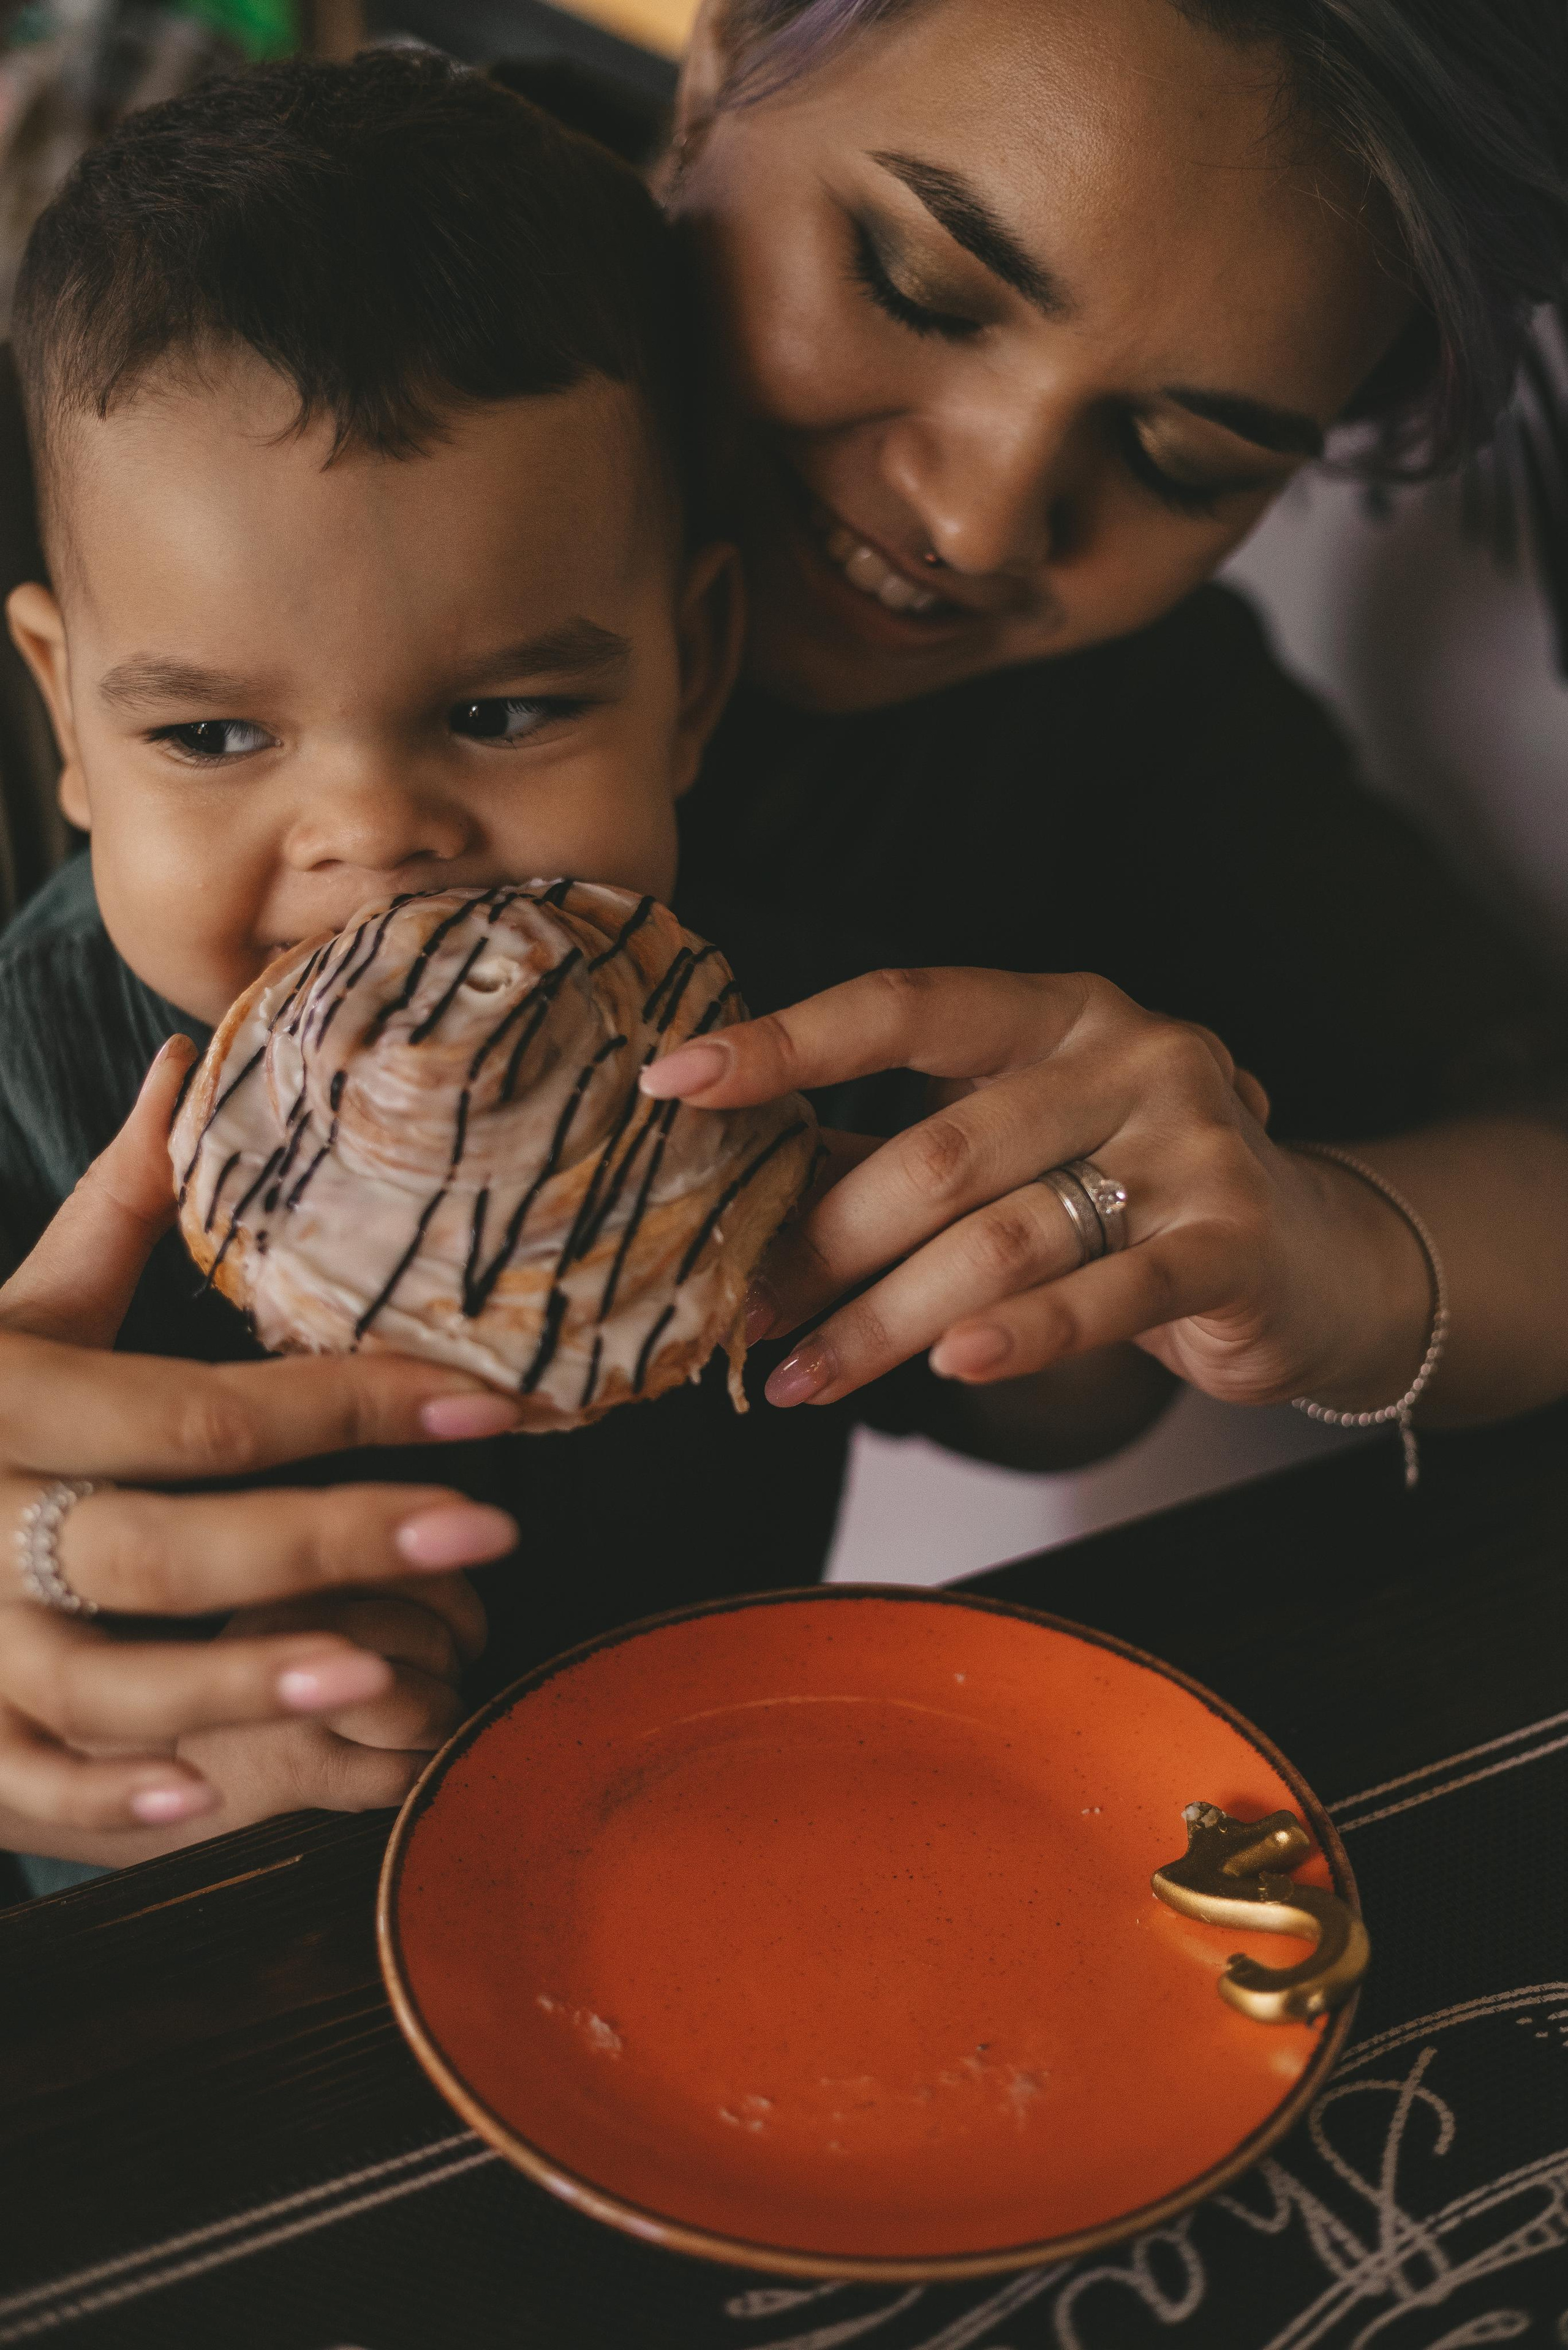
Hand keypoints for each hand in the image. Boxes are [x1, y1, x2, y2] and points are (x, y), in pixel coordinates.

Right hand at [0, 1035, 521, 1855]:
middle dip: (336, 1538)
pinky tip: (201, 1795)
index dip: (355, 1405)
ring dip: (237, 1679)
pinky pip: (9, 1779)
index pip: (205, 1410)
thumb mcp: (13, 1311)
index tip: (490, 1404)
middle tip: (487, 1528)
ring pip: (96, 1675)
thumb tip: (185, 1072)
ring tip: (378, 1670)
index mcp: (6, 1396)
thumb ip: (111, 1211)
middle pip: (170, 1540)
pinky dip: (97, 1800)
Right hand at [169, 1573, 485, 1840]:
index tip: (459, 1633)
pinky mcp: (295, 1771)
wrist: (181, 1768)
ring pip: (425, 1708)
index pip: (422, 1569)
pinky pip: (403, 1774)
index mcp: (299, 1573)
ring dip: (440, 1725)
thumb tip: (471, 1546)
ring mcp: (288, 1702)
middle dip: (450, 1672)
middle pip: (432, 1640)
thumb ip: (379, 1575)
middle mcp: (288, 1624)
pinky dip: (418, 1775)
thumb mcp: (309, 1604)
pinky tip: (388, 1768)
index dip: (462, 1608)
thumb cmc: (273, 1679)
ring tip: (414, 1729)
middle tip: (428, 1687)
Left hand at [640, 967, 1432, 1414]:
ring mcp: (1188, 1144)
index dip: (786, 1042)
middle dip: (821, 1245)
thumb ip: (900, 1155)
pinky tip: (948, 1367)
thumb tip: (738, 1198)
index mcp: (1057, 1010)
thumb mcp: (1019, 1145)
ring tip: (800, 1378)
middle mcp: (1128, 1054)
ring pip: (999, 1239)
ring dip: (882, 1322)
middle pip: (937, 1152)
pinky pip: (1104, 1295)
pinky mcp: (1231, 1242)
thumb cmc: (1128, 1195)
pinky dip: (1020, 1337)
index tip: (673, 1081)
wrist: (1310, 1257)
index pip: (905, 1006)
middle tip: (739, 1313)